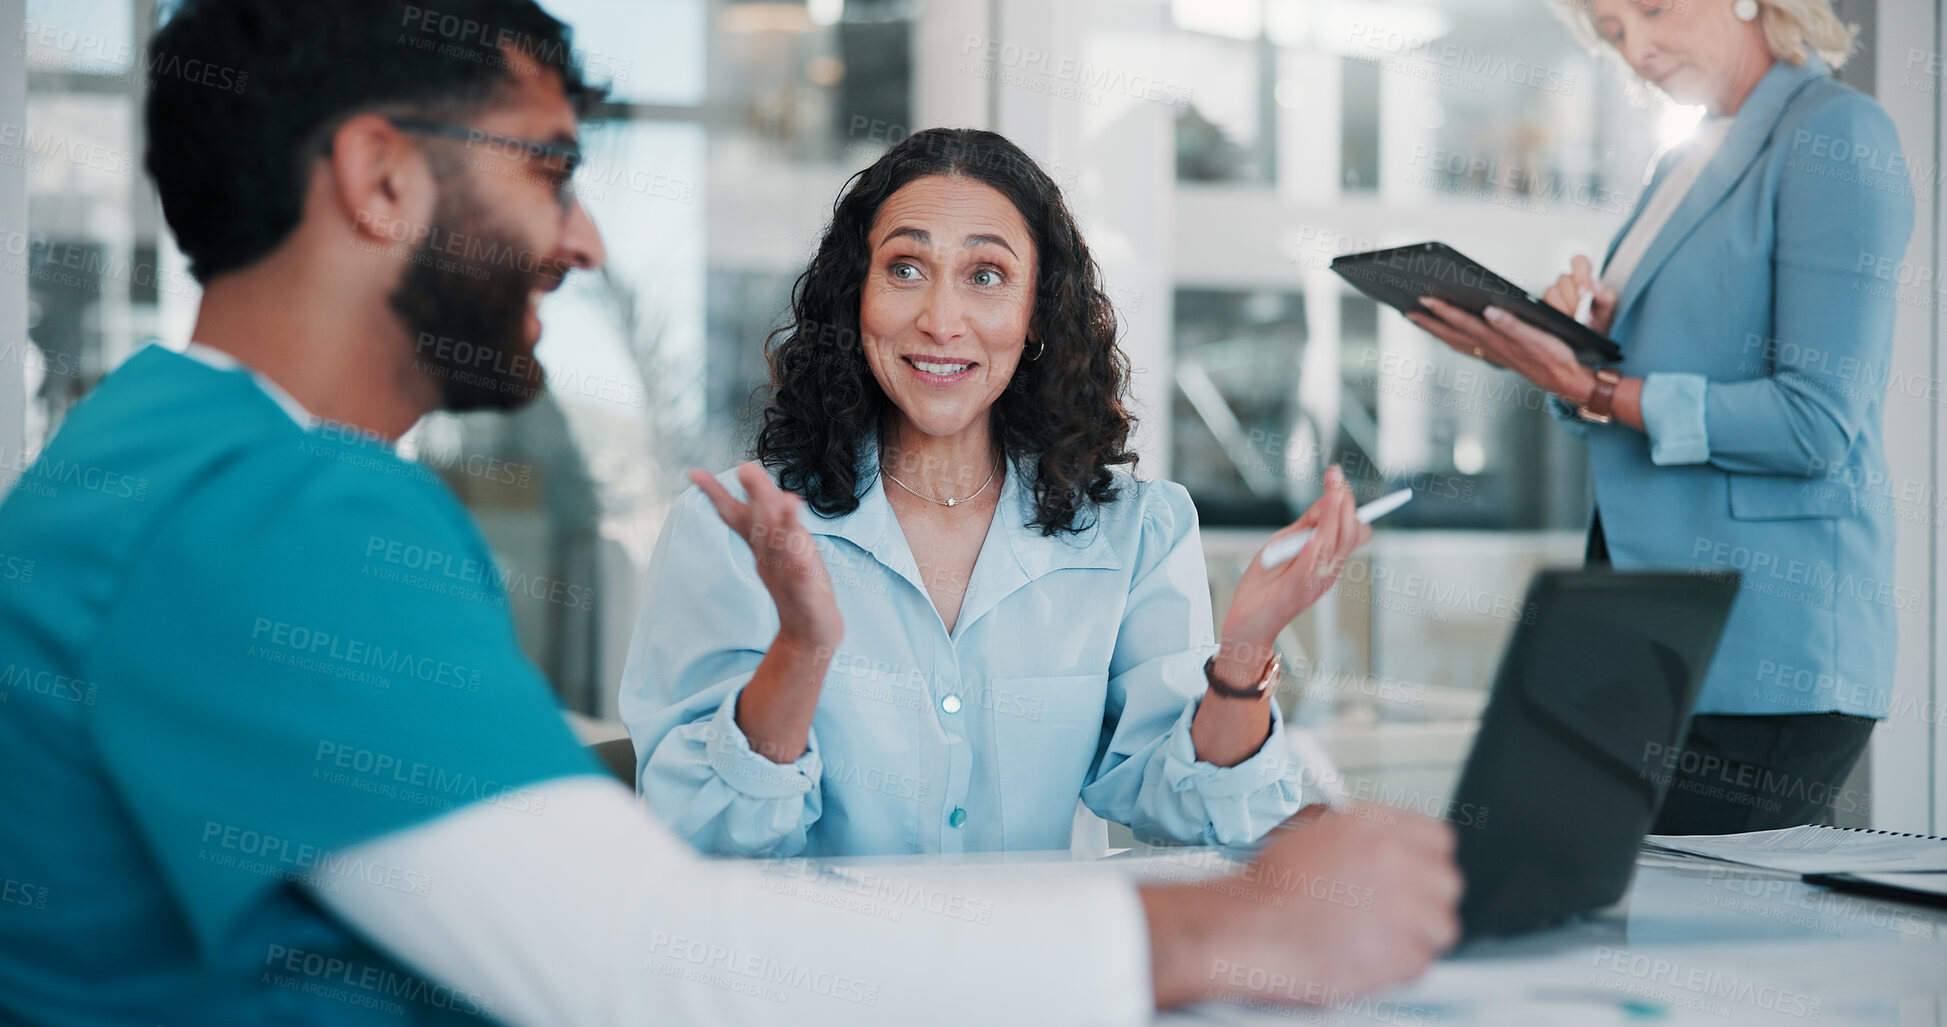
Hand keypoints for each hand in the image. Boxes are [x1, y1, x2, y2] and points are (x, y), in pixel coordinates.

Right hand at [690, 462, 841, 649]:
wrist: (809, 633)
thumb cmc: (796, 587)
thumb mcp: (780, 549)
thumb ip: (769, 518)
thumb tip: (761, 484)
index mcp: (762, 544)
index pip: (738, 515)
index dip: (717, 494)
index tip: (694, 474)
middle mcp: (771, 557)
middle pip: (761, 524)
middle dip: (757, 496)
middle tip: (746, 468)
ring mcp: (788, 575)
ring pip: (783, 547)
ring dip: (783, 524)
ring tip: (787, 499)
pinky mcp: (807, 594)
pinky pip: (802, 578)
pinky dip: (801, 566)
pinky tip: (802, 554)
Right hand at [1141, 804, 1461, 1007]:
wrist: (1247, 927)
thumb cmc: (1264, 890)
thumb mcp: (1305, 833)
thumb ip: (1350, 835)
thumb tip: (1368, 843)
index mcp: (1373, 825)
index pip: (1437, 838)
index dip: (1423, 861)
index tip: (1414, 874)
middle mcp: (1395, 858)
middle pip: (1446, 881)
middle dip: (1424, 900)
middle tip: (1398, 912)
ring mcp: (1403, 904)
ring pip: (1441, 925)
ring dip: (1415, 936)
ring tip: (1380, 940)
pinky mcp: (1402, 950)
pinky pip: (1421, 962)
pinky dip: (1397, 968)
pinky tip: (1367, 959)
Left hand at [1214, 466, 1368, 686]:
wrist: (1246, 623)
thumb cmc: (1264, 585)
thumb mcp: (1283, 545)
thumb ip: (1304, 526)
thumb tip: (1325, 499)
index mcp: (1327, 560)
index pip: (1354, 530)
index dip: (1349, 503)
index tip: (1337, 477)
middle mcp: (1327, 571)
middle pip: (1350, 533)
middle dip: (1344, 502)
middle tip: (1334, 477)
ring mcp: (1314, 582)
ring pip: (1335, 544)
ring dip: (1334, 516)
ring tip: (1332, 492)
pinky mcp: (1296, 592)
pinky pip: (1311, 568)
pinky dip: (1315, 549)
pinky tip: (1316, 533)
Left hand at [1406, 296, 1594, 405]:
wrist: (1565, 380)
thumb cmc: (1554, 356)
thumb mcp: (1536, 337)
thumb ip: (1511, 325)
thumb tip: (1490, 311)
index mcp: (1495, 340)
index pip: (1462, 321)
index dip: (1442, 310)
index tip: (1423, 299)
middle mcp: (1488, 348)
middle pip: (1451, 333)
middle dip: (1429, 322)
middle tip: (1408, 312)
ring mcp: (1491, 354)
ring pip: (1456, 341)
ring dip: (1437, 331)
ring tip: (1421, 322)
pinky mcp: (1498, 357)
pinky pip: (1468, 348)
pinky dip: (1454, 340)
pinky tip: (1451, 337)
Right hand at [1540, 255, 1616, 335]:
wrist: (1592, 337)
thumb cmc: (1600, 319)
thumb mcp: (1609, 306)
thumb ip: (1605, 294)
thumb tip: (1594, 286)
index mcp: (1584, 277)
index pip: (1579, 262)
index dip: (1581, 275)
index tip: (1584, 291)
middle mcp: (1567, 283)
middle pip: (1564, 280)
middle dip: (1575, 299)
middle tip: (1584, 314)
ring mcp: (1554, 294)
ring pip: (1552, 293)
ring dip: (1565, 308)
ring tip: (1576, 320)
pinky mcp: (1544, 306)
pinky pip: (1544, 306)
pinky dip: (1556, 315)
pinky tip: (1565, 321)